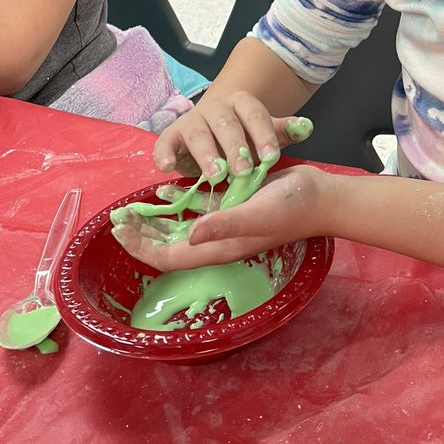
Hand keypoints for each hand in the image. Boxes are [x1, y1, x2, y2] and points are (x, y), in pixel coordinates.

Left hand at [111, 163, 327, 271]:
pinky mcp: (235, 205)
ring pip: (183, 226)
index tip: (120, 230)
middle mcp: (220, 239)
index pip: (171, 256)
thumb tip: (188, 235)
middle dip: (144, 235)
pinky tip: (167, 187)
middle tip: (119, 218)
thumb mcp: (258, 214)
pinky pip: (201, 206)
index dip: (143, 247)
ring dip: (159, 219)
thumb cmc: (294, 207)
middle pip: (172, 245)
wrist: (324, 197)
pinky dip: (182, 200)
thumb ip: (224, 223)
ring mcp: (227, 223)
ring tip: (134, 206)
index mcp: (221, 247)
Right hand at [153, 91, 312, 179]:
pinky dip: (164, 154)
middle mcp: (216, 108)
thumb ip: (284, 131)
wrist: (215, 127)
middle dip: (235, 147)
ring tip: (216, 175)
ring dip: (206, 155)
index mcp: (242, 103)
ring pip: (198, 134)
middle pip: (226, 124)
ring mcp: (192, 120)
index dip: (263, 135)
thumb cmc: (245, 136)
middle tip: (243, 171)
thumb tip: (307, 128)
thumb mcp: (266, 133)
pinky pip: (165, 143)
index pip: (255, 114)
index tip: (271, 157)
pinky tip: (168, 168)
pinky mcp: (171, 135)